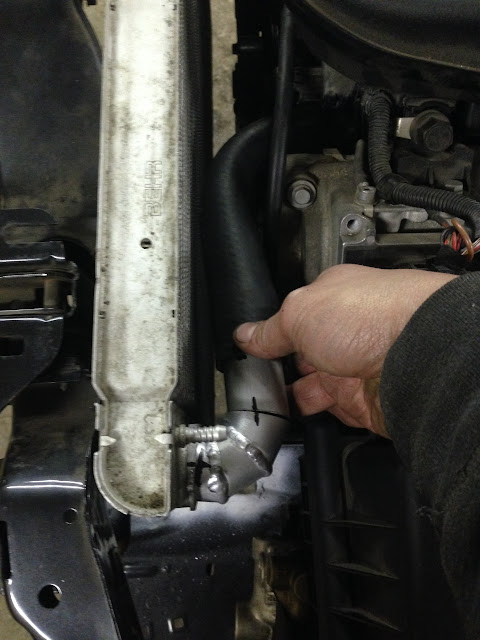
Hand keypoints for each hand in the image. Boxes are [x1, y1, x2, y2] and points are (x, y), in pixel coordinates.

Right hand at [234, 265, 455, 436]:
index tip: (248, 348)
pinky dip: (309, 416)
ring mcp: (352, 368)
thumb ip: (271, 328)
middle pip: (301, 354)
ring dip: (289, 395)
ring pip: (311, 386)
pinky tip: (289, 417)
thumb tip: (246, 335)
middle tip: (251, 377)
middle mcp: (344, 334)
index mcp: (330, 301)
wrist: (419, 355)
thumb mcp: (301, 312)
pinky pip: (329, 412)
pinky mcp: (361, 401)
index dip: (270, 333)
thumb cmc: (375, 315)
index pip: (294, 318)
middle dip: (277, 367)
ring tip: (262, 401)